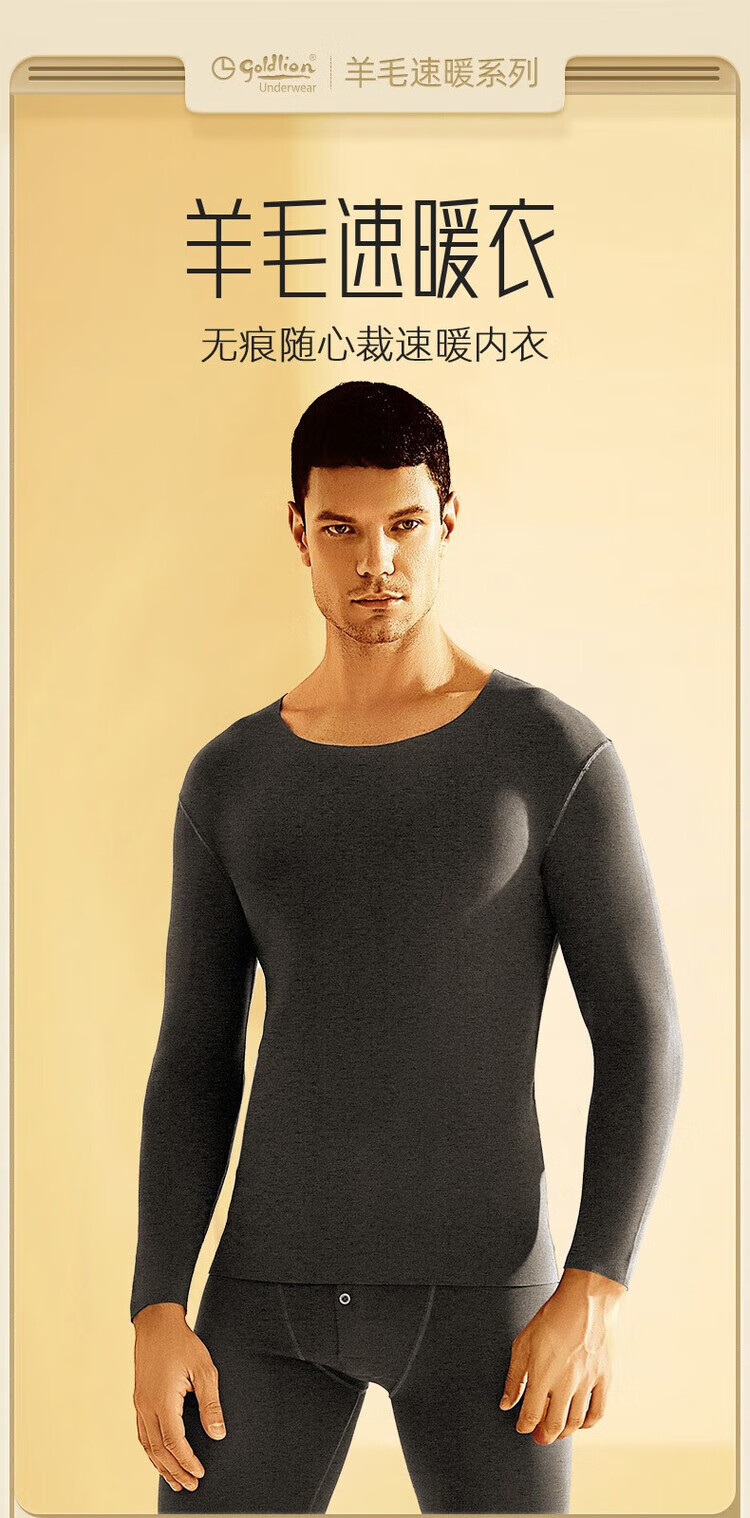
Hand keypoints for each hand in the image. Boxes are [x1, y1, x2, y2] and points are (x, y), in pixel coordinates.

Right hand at [132, 1301, 225, 1492]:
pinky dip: (152, 1451)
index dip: (187, 1461)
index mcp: (163, 1400)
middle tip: (191, 1486)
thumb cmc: (183, 1344)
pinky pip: (143, 1434)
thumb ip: (210, 1404)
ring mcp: (140, 1403)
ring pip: (148, 1445)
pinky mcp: (138, 1399)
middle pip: (159, 1450)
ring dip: (162, 1466)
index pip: (175, 1443)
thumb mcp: (204, 1370)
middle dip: (175, 1471)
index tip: (200, 1473)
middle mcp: (146, 1406)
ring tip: (176, 1481)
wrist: (156, 1322)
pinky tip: (160, 1457)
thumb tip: (218, 1434)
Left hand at [499, 1268, 625, 1442]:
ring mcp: (587, 1382)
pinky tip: (581, 1422)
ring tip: (556, 1432)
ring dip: (564, 1432)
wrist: (586, 1300)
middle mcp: (565, 1383)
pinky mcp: (604, 1377)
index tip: (521, 1426)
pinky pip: (598, 1410)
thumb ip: (514, 1378)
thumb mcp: (523, 1344)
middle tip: (538, 1437)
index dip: (524, 1426)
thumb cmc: (551, 1318)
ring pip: (576, 1421)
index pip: (531, 1415)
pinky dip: (589, 1422)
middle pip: (554, 1425)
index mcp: (542, 1375)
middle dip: (544, 1436)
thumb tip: (506, 1404)